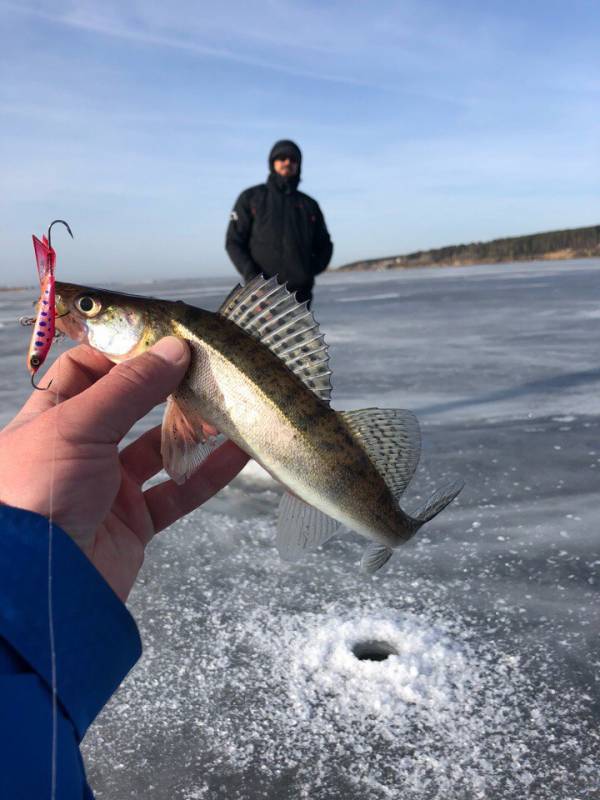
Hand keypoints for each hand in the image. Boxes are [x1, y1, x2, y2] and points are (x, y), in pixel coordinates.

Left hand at [0, 338, 248, 600]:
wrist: (39, 586)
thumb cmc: (39, 492)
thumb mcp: (78, 426)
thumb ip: (130, 387)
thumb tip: (174, 348)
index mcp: (50, 419)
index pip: (84, 371)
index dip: (121, 351)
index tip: (163, 336)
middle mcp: (79, 448)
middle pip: (128, 406)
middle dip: (165, 386)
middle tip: (205, 366)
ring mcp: (108, 486)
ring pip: (159, 448)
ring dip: (193, 428)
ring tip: (227, 404)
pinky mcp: (135, 521)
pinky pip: (179, 491)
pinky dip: (210, 472)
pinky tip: (240, 451)